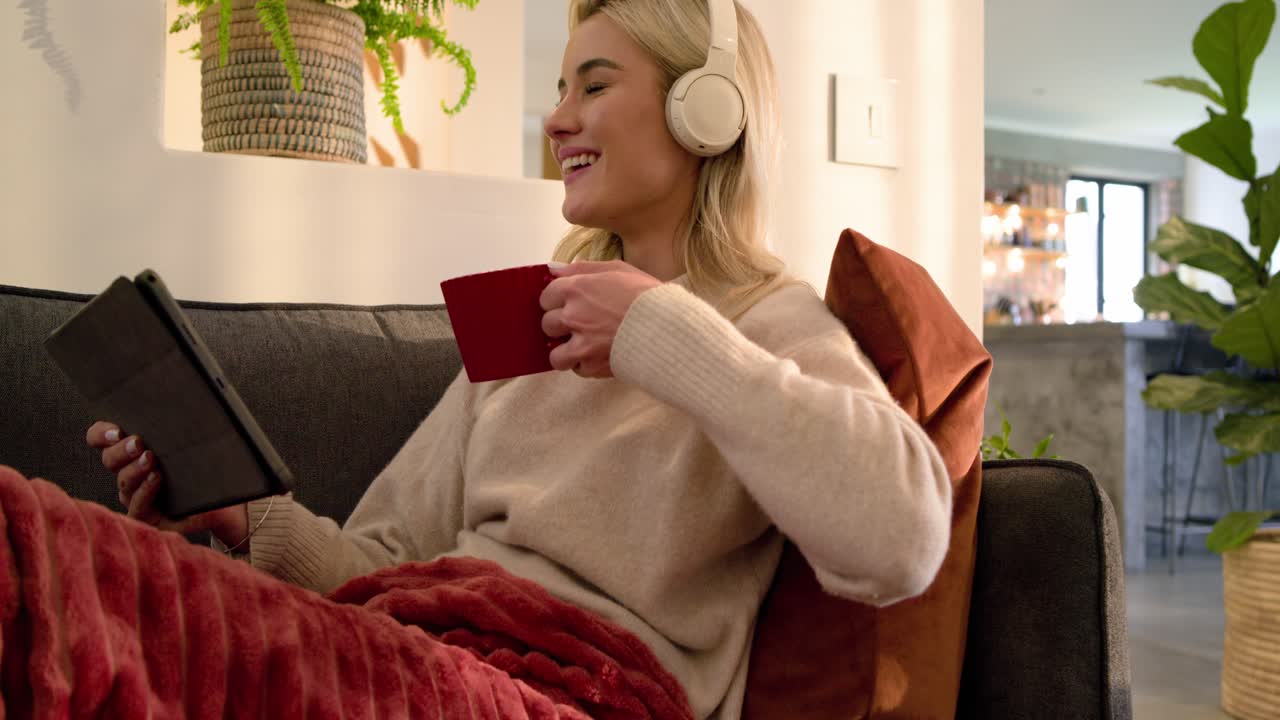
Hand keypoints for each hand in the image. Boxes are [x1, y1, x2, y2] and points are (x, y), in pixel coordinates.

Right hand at [86, 421, 247, 544]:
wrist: (230, 501)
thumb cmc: (210, 466)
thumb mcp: (197, 439)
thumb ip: (184, 421)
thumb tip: (185, 397)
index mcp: (134, 450)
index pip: (102, 438)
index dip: (101, 434)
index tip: (115, 429)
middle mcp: (131, 472)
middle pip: (110, 459)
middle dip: (121, 449)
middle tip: (138, 442)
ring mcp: (138, 495)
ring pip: (123, 482)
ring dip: (134, 469)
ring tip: (151, 459)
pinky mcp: (150, 517)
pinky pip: (137, 507)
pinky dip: (145, 491)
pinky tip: (156, 478)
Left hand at [539, 260, 661, 377]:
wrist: (668, 327)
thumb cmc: (647, 296)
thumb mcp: (617, 269)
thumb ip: (583, 268)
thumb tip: (555, 270)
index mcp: (577, 289)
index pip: (545, 297)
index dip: (555, 301)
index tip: (564, 304)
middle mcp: (573, 316)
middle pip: (547, 324)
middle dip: (559, 325)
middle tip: (577, 325)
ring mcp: (580, 344)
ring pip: (555, 354)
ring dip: (565, 351)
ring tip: (582, 347)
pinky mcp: (592, 366)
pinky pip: (577, 369)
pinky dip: (585, 365)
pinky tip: (599, 356)